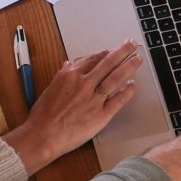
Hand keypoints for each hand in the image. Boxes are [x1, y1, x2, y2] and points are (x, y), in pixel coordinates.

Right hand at [4, 44, 143, 174]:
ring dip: (129, 66)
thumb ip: (62, 75)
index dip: (105, 53)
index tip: (112, 50)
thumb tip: (68, 64)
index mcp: (70, 75)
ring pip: (115, 78)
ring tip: (138, 59)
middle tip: (132, 45)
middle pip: (108, 63)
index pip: (93, 59)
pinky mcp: (101, 115)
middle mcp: (84, 84)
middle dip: (122, 52)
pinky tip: (133, 85)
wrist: (43, 135)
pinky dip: (127, 92)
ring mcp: (94, 99)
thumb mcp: (50, 88)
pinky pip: (118, 100)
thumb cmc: (42, 116)